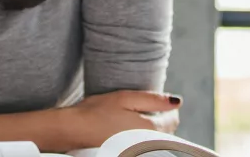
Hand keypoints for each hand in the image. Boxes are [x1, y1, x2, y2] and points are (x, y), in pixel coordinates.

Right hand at [58, 90, 182, 148]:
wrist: (72, 130)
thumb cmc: (96, 112)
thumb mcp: (126, 98)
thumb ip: (153, 99)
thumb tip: (177, 101)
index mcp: (150, 128)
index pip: (173, 119)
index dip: (166, 108)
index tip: (154, 101)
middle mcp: (147, 143)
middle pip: (166, 131)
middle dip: (160, 119)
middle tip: (143, 108)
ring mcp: (137, 150)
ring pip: (155, 138)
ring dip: (151, 129)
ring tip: (133, 118)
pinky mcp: (126, 153)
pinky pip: (142, 145)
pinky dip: (140, 137)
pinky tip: (126, 130)